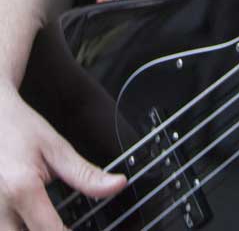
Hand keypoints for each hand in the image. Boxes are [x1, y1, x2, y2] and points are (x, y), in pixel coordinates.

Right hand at [0, 82, 124, 230]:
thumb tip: (117, 186)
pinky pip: (6, 230)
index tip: (88, 228)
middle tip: (69, 225)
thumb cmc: (20, 128)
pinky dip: (22, 228)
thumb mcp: (57, 148)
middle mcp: (0, 209)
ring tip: (53, 221)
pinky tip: (36, 220)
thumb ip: (85, 174)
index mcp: (22, 189)